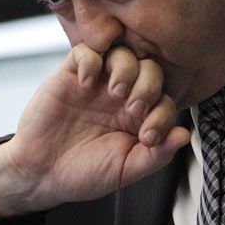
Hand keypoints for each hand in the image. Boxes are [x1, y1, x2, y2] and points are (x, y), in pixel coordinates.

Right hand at [0, 43, 190, 215]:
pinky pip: (86, 50)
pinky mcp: (70, 74)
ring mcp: (97, 82)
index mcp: (138, 117)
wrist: (40, 174)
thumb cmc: (83, 173)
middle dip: (148, 85)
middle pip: (149, 68)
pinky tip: (86, 83)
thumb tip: (184, 135)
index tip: (148, 137)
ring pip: (122, 53)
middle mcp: (121, 95)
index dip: (163, 114)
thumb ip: (156, 155)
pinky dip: (91, 60)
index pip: (165, 99)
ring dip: (126, 69)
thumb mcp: (125, 170)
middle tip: (134, 108)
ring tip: (115, 92)